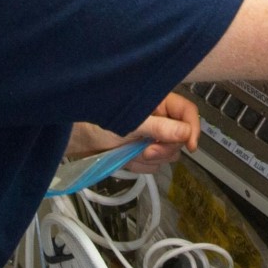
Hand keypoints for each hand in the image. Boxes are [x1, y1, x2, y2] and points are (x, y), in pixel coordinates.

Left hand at [65, 92, 199, 174]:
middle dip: (163, 147)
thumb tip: (187, 133)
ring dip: (149, 158)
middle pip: (179, 137)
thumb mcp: (131, 124)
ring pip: (166, 154)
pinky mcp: (140, 151)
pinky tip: (126, 159)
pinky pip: (153, 165)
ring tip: (130, 153)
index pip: (188, 112)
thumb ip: (160, 128)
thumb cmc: (97, 121)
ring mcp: (149, 135)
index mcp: (158, 101)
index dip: (192, 129)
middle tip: (146, 150)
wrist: (75, 139)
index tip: (190, 146)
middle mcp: (157, 118)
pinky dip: (140, 165)